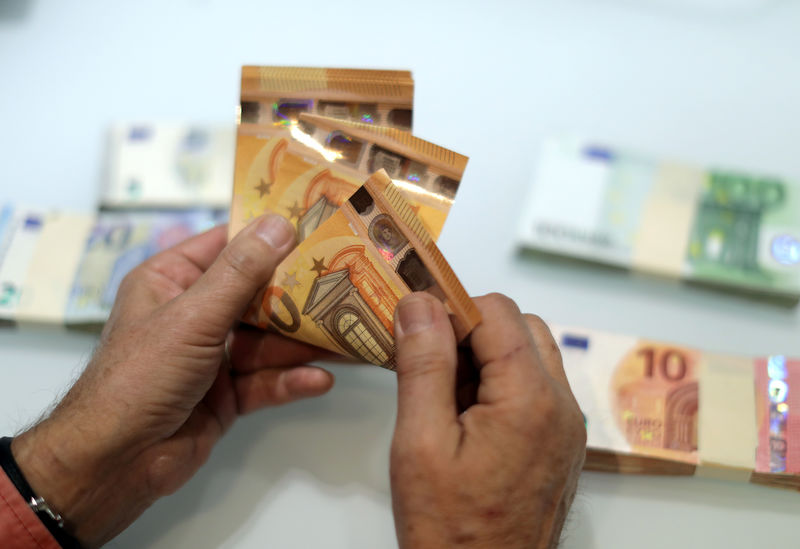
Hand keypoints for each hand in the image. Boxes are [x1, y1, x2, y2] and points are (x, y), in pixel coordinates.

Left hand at [11, 214, 334, 546]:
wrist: (115, 463)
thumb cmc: (140, 376)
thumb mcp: (193, 316)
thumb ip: (240, 273)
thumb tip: (280, 223)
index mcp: (173, 280)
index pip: (228, 245)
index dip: (271, 234)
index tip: (319, 224)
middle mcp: (194, 313)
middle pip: (258, 295)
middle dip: (301, 295)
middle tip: (350, 284)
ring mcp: (212, 356)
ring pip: (268, 341)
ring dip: (304, 343)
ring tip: (349, 338)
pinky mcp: (227, 394)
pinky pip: (266, 380)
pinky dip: (291, 380)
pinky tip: (321, 380)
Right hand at [390, 293, 585, 548]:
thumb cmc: (450, 531)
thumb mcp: (420, 443)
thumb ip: (424, 365)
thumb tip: (420, 304)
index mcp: (531, 400)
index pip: (498, 312)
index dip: (453, 307)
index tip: (416, 323)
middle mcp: (562, 407)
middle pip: (521, 327)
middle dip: (471, 330)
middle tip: (427, 359)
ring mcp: (566, 427)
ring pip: (529, 355)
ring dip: (485, 356)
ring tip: (442, 394)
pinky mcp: (560, 444)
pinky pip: (534, 389)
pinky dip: (499, 384)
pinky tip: (463, 416)